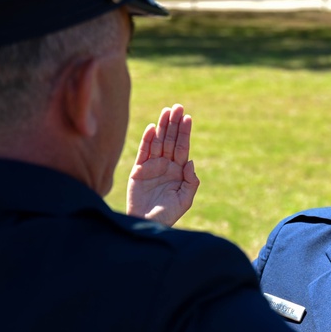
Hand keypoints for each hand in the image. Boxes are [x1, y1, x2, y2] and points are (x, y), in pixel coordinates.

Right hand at [126, 104, 199, 225]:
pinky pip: (144, 152)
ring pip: (158, 142)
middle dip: (174, 124)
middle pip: (171, 140)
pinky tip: (152, 128)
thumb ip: (191, 181)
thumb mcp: (185, 200)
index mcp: (179, 171)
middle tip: (178, 107)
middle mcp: (166, 165)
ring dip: (162, 127)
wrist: (147, 224)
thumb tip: (191, 162)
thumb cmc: (168, 215)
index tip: (188, 118)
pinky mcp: (139, 170)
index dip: (185, 132)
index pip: (183, 147)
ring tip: (166, 111)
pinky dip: (147, 140)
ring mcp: (152, 166)